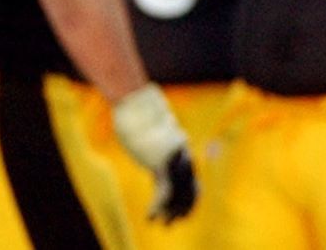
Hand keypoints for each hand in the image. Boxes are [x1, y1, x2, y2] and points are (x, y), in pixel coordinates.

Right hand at [111, 83, 197, 221]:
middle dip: (183, 208)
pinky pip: (164, 193)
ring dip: (171, 212)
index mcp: (181, 148)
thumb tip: (151, 141)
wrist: (134, 102)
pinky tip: (150, 216)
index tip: (183, 209)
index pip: (191, 178)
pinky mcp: (161, 164)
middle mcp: (182, 156)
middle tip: (174, 221)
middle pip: (189, 188)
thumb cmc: (137, 109)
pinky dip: (158, 207)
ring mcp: (173, 161)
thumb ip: (155, 140)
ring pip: (179, 195)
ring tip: (164, 224)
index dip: (189, 196)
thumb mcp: (150, 126)